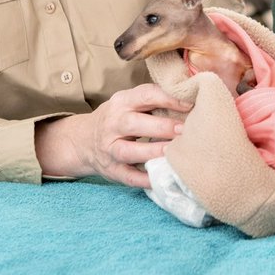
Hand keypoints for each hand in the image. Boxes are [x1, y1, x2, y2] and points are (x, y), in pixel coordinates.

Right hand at [36, 83, 191, 186]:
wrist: (84, 141)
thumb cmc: (119, 118)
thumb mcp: (130, 102)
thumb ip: (154, 99)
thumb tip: (191, 99)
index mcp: (121, 102)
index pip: (145, 95)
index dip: (168, 99)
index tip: (190, 105)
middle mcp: (112, 124)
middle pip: (134, 124)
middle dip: (162, 127)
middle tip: (185, 131)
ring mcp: (109, 149)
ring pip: (129, 151)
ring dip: (153, 152)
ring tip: (174, 153)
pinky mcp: (112, 170)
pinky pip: (129, 177)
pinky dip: (145, 179)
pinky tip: (163, 177)